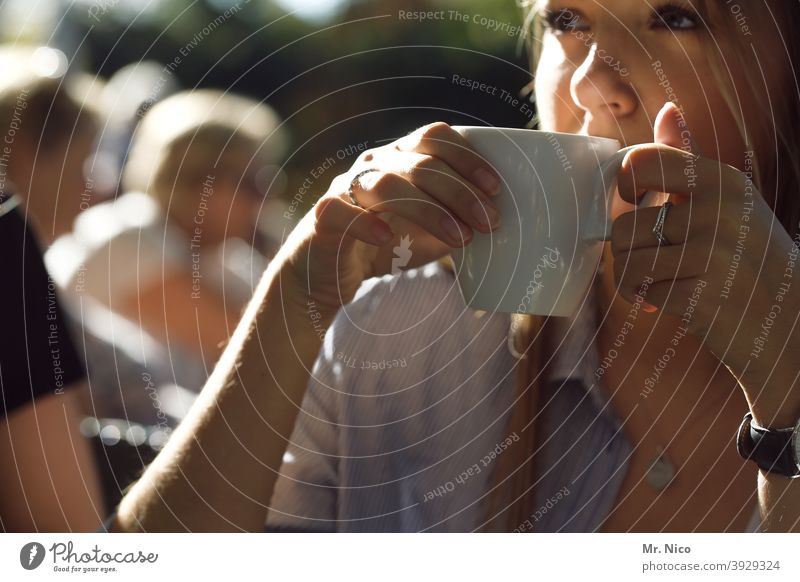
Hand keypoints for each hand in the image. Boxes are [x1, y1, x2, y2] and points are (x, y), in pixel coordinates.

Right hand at [277, 122, 501, 314]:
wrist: (327, 275)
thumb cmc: (383, 247)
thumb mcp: (427, 233)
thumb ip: (455, 221)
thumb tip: (495, 221)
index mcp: (400, 159)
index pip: (434, 138)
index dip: (467, 158)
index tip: (495, 188)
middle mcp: (373, 165)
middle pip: (420, 163)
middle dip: (461, 193)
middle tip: (489, 223)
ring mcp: (346, 188)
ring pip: (387, 184)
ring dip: (430, 211)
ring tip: (460, 239)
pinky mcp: (323, 217)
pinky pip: (341, 211)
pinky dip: (366, 223)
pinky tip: (389, 239)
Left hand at [610, 102, 799, 424]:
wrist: (791, 322)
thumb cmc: (749, 255)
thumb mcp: (727, 200)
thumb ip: (688, 159)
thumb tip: (667, 110)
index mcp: (722, 181)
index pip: (641, 161)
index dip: (624, 185)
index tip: (635, 202)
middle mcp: (718, 212)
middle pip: (623, 225)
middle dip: (629, 250)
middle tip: (654, 259)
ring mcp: (712, 255)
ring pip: (625, 261)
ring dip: (633, 278)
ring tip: (659, 280)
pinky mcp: (701, 296)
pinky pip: (640, 291)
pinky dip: (645, 299)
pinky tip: (666, 300)